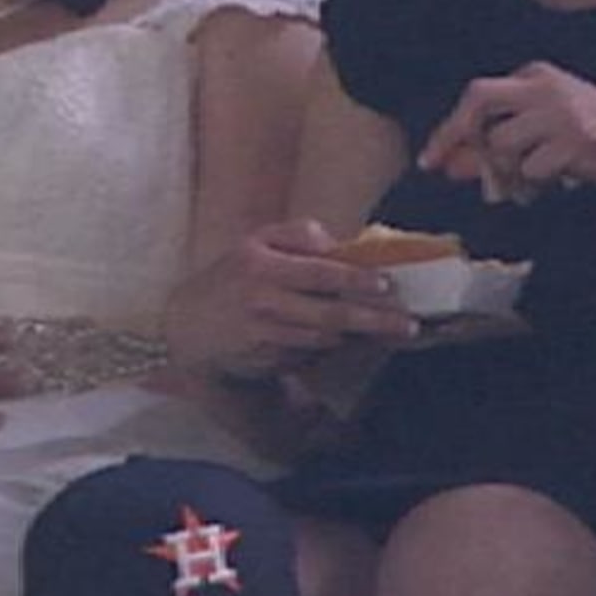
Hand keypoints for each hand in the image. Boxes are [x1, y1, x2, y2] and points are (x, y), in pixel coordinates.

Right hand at [165, 219, 415, 378]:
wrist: (188, 328)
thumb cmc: (231, 277)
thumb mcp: (254, 243)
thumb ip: (296, 235)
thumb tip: (339, 244)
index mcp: (261, 265)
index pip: (316, 272)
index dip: (354, 280)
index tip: (387, 284)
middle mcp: (262, 301)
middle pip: (328, 314)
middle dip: (372, 320)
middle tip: (407, 324)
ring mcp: (264, 335)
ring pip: (324, 339)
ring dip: (359, 336)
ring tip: (391, 331)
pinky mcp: (267, 360)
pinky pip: (310, 354)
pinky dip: (334, 348)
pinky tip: (352, 341)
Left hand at [418, 62, 595, 206]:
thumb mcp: (545, 136)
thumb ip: (499, 146)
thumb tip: (450, 165)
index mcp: (537, 75)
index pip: (477, 95)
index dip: (450, 129)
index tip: (430, 161)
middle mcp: (547, 86)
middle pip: (479, 100)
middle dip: (456, 136)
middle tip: (446, 171)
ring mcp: (563, 112)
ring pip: (504, 146)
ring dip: (508, 175)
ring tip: (532, 185)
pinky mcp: (579, 141)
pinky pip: (533, 170)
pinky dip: (537, 185)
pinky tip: (558, 183)